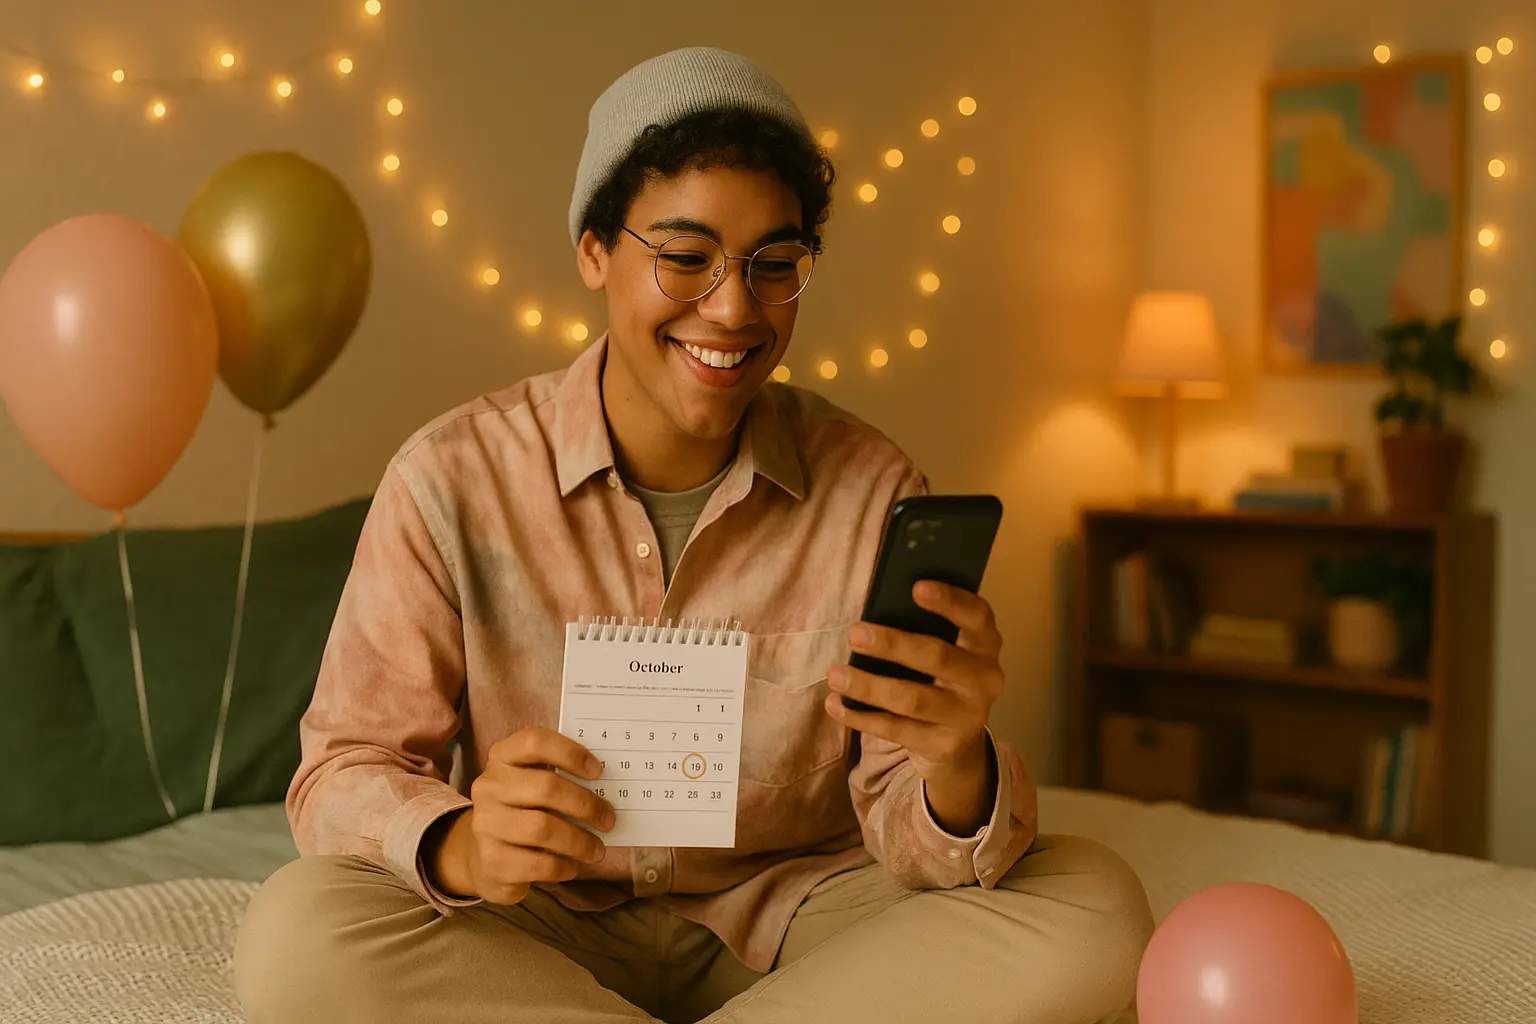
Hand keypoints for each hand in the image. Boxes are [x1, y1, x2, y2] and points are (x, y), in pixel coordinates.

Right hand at [423, 727, 614, 904]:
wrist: (485, 855)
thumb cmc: (523, 811)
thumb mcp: (533, 785)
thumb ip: (561, 777)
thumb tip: (608, 786)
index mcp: (503, 758)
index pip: (535, 742)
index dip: (570, 753)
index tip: (597, 771)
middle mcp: (489, 787)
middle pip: (546, 788)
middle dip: (586, 805)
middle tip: (608, 819)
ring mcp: (486, 824)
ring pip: (542, 828)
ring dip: (579, 841)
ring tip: (597, 849)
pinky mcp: (492, 860)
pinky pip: (538, 863)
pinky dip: (563, 866)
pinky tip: (572, 866)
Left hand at [825, 580, 1003, 832]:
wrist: (958, 746)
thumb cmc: (941, 680)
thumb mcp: (946, 653)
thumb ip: (923, 631)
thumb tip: (875, 612)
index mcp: (985, 645)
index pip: (976, 617)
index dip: (950, 601)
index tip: (916, 587)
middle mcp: (984, 679)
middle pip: (938, 657)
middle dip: (893, 645)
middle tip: (855, 633)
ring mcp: (967, 715)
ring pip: (913, 698)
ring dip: (869, 686)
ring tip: (835, 675)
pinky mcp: (944, 745)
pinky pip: (896, 729)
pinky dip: (861, 716)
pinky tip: (836, 704)